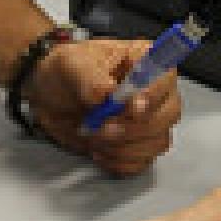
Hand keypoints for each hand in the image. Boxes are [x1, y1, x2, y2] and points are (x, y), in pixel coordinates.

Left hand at [24, 38, 184, 174]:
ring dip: (123, 147)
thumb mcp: (71, 65)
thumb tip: (108, 93)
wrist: (52, 97)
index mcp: (145, 60)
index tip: (130, 109)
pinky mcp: (140, 144)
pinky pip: (143, 161)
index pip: (165, 78)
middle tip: (99, 128)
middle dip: (131, 128)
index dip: (152, 96)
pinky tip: (99, 151)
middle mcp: (156, 90)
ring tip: (93, 138)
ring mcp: (151, 119)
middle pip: (168, 115)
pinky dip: (119, 161)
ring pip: (157, 142)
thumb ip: (90, 77)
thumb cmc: (67, 72)